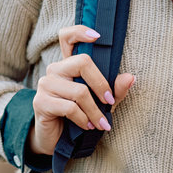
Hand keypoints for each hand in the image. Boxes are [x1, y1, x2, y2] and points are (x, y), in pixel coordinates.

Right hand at [28, 24, 135, 157]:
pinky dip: (83, 119)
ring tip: (101, 124)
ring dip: (95, 111)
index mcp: (68, 65)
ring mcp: (46, 84)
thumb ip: (115, 91)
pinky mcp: (41, 102)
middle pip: (82, 62)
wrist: (56, 140)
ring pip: (79, 91)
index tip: (97, 36)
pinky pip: (70, 107)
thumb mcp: (102, 103)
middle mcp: (55, 70)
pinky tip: (87, 126)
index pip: (67, 37)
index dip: (80, 32)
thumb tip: (130, 77)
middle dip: (101, 85)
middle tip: (110, 103)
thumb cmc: (80, 117)